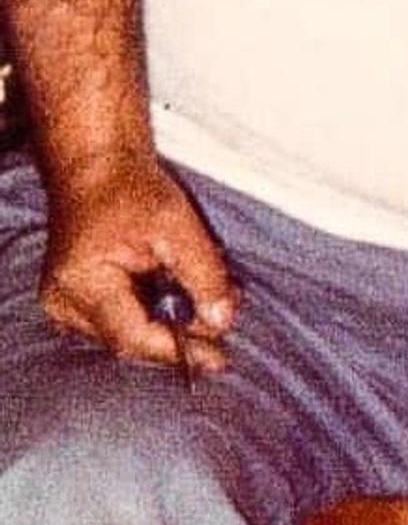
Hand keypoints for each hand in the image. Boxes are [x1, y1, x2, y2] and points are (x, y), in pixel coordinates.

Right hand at [40, 151, 235, 374]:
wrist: (98, 166)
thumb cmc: (131, 189)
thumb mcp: (177, 227)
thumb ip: (203, 275)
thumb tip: (223, 322)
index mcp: (81, 284)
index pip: (133, 337)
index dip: (179, 351)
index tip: (220, 358)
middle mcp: (66, 302)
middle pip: (132, 342)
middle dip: (182, 338)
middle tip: (225, 327)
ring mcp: (70, 304)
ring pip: (131, 334)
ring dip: (174, 327)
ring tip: (211, 305)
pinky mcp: (83, 299)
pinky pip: (125, 320)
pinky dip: (159, 314)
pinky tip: (186, 299)